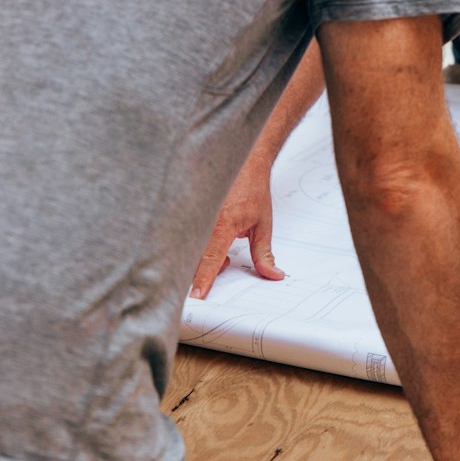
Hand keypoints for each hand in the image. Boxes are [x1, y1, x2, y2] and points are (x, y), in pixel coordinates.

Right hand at [189, 160, 282, 298]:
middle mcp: (204, 219)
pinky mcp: (190, 212)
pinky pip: (187, 238)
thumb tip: (272, 274)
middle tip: (226, 265)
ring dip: (204, 260)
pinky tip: (213, 245)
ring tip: (225, 253)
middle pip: (194, 258)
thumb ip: (264, 254)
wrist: (246, 163)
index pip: (210, 259)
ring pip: (189, 249)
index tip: (197, 297)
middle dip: (205, 271)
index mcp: (222, 224)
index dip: (203, 280)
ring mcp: (195, 215)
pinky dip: (198, 249)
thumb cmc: (253, 190)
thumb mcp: (263, 225)